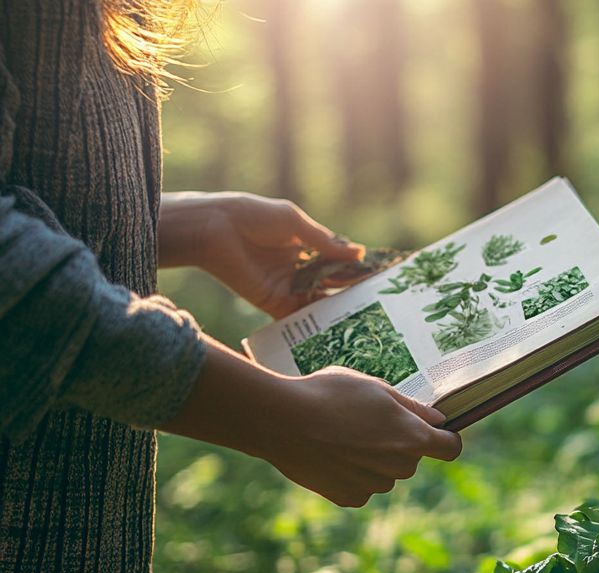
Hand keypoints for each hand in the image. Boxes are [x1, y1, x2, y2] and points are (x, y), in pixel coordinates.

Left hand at [160, 192, 365, 317]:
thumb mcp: (294, 223)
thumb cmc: (252, 216)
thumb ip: (325, 241)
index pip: (337, 259)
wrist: (214, 230)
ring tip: (369, 315)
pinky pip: (301, 315)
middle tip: (382, 298)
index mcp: (304, 245)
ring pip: (321, 299)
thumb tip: (359, 252)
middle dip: (354, 288)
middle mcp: (299, 268)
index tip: (380, 274)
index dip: (357, 266)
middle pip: (333, 281)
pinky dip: (318, 321)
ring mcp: (288, 287)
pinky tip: (341, 327)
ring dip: (341, 306)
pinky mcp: (276, 303)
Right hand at [163, 339, 461, 507]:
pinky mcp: (349, 498)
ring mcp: (374, 487)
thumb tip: (437, 419)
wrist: (281, 421)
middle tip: (366, 421)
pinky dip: (351, 475)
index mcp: (413, 438)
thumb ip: (411, 407)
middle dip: (398, 444)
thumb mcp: (375, 388)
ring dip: (373, 460)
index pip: (450, 448)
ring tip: (340, 435)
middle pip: (412, 459)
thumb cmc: (329, 394)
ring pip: (384, 474)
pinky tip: (329, 454)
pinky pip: (361, 487)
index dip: (445, 439)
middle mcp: (400, 468)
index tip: (434, 432)